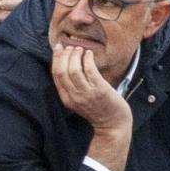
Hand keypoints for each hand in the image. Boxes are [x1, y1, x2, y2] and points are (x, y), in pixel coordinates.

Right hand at [52, 43, 132, 170]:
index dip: (56, 58)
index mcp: (66, 99)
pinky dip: (87, 58)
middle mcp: (74, 96)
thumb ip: (72, 86)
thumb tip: (67, 63)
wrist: (113, 124)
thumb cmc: (97, 109)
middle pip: (62, 70)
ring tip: (80, 49)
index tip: (59, 48)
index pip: (56, 74)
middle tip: (70, 47)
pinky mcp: (100, 89)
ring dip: (75, 55)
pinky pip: (89, 69)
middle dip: (64, 55)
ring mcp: (87, 93)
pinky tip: (89, 54)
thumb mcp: (79, 100)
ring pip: (74, 69)